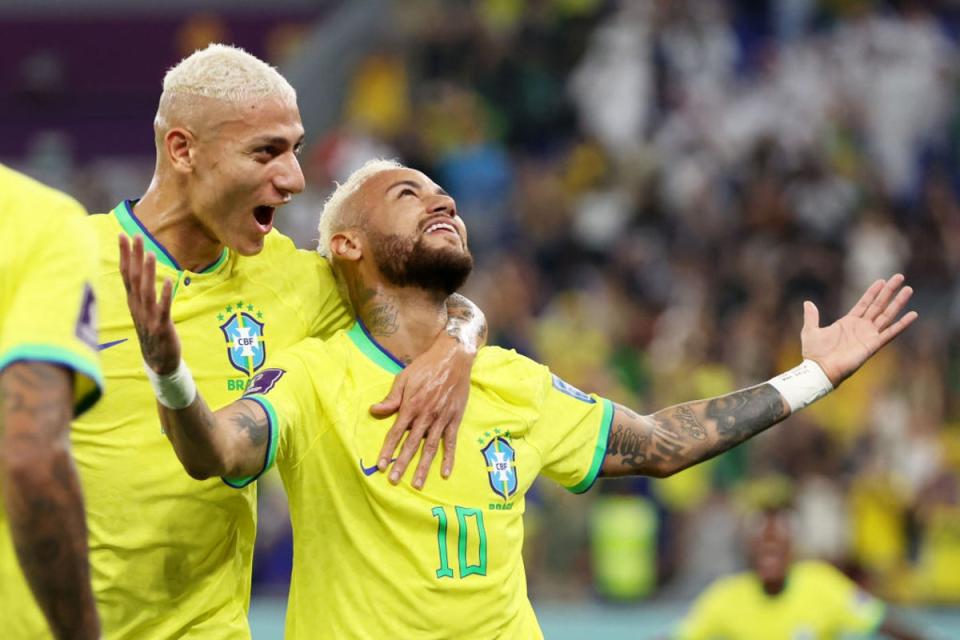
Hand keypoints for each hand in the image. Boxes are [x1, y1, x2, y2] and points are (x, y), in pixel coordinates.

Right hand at [118, 234, 179, 374]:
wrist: (158, 362)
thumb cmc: (152, 332)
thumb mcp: (144, 309)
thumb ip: (142, 291)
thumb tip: (140, 270)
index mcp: (133, 301)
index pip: (126, 274)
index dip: (124, 255)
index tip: (122, 235)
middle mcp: (138, 307)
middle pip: (134, 278)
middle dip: (134, 256)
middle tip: (135, 235)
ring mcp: (148, 317)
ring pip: (146, 291)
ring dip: (148, 272)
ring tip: (151, 253)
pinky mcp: (162, 327)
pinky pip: (163, 309)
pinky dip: (165, 295)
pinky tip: (168, 280)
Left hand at [371, 335, 472, 488]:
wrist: (453, 358)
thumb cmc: (426, 367)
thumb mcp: (404, 378)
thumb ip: (391, 398)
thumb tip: (374, 410)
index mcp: (411, 406)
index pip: (396, 433)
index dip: (388, 450)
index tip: (380, 465)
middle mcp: (426, 415)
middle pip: (411, 445)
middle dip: (402, 464)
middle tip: (394, 480)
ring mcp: (442, 419)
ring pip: (430, 448)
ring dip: (423, 467)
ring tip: (417, 484)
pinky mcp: (455, 419)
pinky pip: (451, 442)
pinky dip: (449, 458)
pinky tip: (445, 473)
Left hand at [801, 273, 916, 384]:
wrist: (820, 369)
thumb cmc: (815, 353)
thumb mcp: (810, 330)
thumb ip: (811, 316)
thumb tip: (807, 303)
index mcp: (848, 322)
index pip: (864, 303)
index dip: (873, 292)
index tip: (882, 280)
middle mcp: (861, 327)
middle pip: (878, 305)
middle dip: (889, 291)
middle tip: (899, 277)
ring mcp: (868, 335)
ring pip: (887, 315)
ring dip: (898, 303)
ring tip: (908, 289)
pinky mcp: (873, 345)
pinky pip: (890, 333)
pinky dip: (902, 324)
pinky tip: (913, 315)